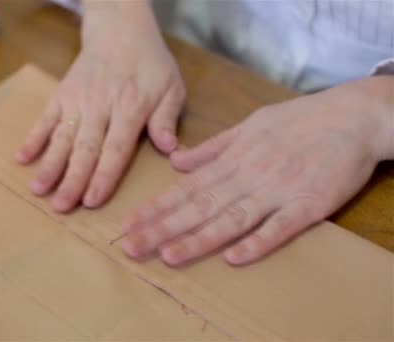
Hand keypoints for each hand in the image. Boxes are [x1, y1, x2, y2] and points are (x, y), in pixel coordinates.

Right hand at [16, 0, 185, 211]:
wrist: (120, 30)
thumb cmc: (150, 65)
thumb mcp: (171, 88)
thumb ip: (167, 118)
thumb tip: (170, 149)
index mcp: (130, 108)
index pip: (115, 149)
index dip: (103, 176)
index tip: (92, 201)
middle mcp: (100, 106)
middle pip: (85, 148)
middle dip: (72, 179)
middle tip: (61, 207)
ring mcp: (76, 100)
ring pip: (62, 137)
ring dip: (50, 164)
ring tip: (37, 190)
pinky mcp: (61, 94)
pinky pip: (45, 118)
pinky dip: (32, 138)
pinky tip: (22, 158)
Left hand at [121, 76, 393, 265]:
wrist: (352, 116)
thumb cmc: (298, 120)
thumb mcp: (249, 125)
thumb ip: (212, 147)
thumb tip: (176, 161)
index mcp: (233, 159)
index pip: (186, 188)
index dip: (156, 207)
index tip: (128, 223)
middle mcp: (248, 176)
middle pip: (200, 206)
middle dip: (163, 227)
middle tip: (130, 246)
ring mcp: (277, 191)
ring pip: (232, 218)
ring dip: (199, 238)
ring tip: (169, 255)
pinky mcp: (308, 204)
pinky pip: (280, 227)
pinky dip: (258, 241)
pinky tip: (233, 257)